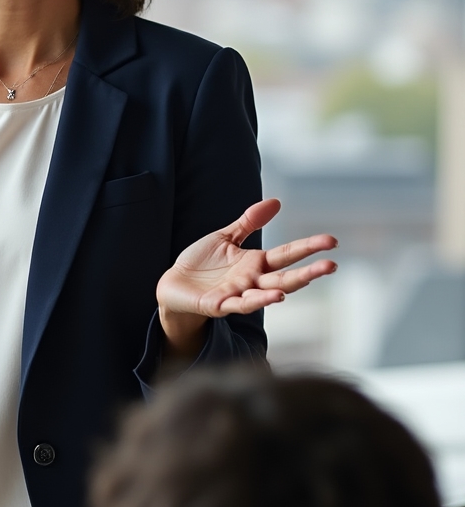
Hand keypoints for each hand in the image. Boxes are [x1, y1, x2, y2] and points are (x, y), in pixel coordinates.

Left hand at [156, 198, 336, 357]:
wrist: (174, 284)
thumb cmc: (201, 263)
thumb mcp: (225, 237)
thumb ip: (249, 222)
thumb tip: (276, 202)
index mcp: (255, 263)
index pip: (287, 254)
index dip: (308, 247)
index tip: (332, 240)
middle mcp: (252, 280)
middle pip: (286, 276)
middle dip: (310, 271)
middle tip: (333, 265)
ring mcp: (238, 294)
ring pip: (267, 292)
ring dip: (287, 287)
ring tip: (307, 279)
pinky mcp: (220, 304)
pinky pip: (241, 303)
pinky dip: (257, 300)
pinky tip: (274, 295)